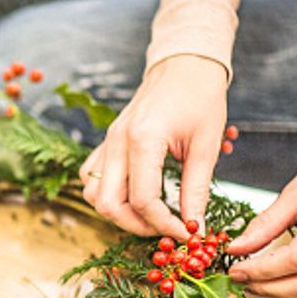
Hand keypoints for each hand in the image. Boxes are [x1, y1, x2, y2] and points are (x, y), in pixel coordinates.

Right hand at [79, 55, 228, 238]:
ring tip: (149, 215)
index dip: (165, 224)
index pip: (143, 200)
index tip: (187, 232)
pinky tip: (132, 196)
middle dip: (137, 226)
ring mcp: (107, 142)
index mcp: (142, 139)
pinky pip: (91, 178)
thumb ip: (196, 189)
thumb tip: (194, 226)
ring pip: (93, 194)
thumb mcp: (206, 145)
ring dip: (118, 213)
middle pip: (109, 204)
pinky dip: (107, 194)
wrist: (184, 64)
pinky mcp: (106, 142)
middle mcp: (117, 142)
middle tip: (166, 229)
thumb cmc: (200, 97)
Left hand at [227, 134, 296, 297]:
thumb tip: (237, 247)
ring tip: (255, 280)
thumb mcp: (296, 191)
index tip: (235, 269)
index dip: (261, 270)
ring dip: (282, 294)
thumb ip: (266, 223)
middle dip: (268, 288)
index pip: (296, 260)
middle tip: (240, 279)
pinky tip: (278, 279)